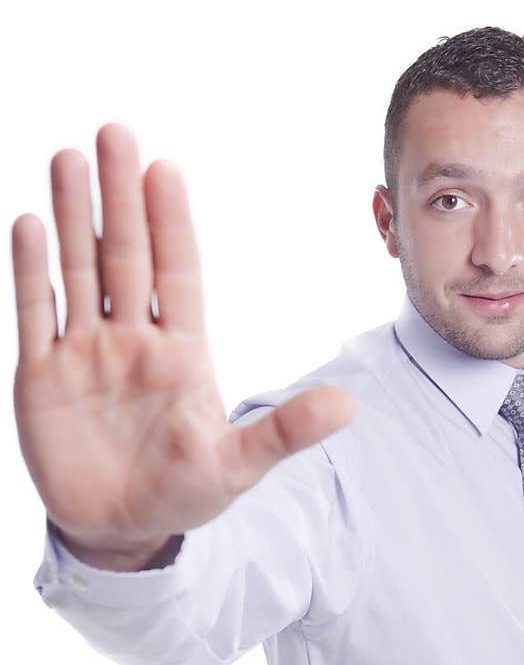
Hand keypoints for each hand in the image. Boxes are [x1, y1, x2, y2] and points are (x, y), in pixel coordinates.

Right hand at [11, 123, 357, 556]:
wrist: (122, 531)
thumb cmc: (185, 494)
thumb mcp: (239, 467)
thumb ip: (285, 432)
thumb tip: (349, 407)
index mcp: (183, 353)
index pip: (177, 273)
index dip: (171, 222)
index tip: (164, 169)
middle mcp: (133, 340)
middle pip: (125, 256)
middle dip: (120, 197)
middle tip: (114, 133)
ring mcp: (86, 353)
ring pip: (79, 271)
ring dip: (73, 217)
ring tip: (68, 158)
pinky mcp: (42, 377)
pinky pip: (36, 313)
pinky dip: (32, 272)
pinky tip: (30, 224)